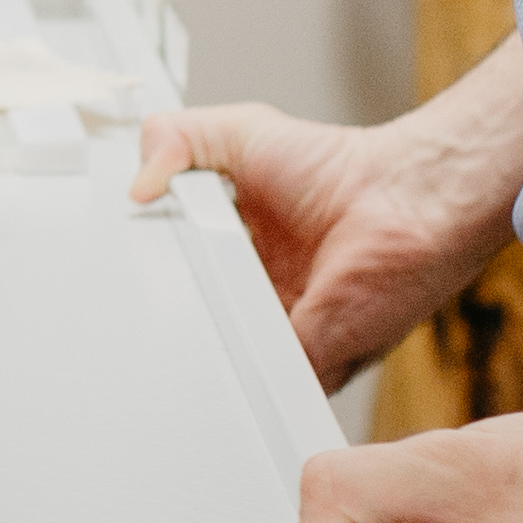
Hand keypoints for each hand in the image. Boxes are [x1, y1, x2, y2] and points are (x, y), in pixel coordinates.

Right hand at [132, 96, 522, 384]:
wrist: (408, 201)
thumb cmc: (343, 171)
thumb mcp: (238, 132)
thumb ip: (174, 138)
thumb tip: (135, 186)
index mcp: (234, 259)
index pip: (175, 288)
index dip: (144, 285)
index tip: (113, 285)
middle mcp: (258, 305)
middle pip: (191, 332)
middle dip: (159, 329)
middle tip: (127, 320)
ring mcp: (280, 341)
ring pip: (219, 365)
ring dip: (190, 357)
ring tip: (155, 345)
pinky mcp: (303, 367)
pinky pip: (257, 389)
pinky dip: (233, 381)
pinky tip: (206, 358)